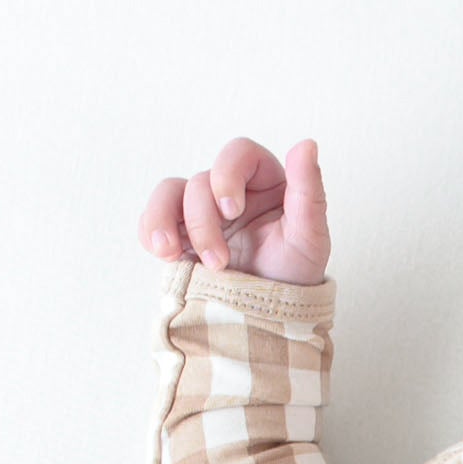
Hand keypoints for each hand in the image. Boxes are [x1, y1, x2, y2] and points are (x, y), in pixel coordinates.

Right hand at [139, 137, 329, 283]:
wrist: (270, 319)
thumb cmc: (295, 276)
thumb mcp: (310, 237)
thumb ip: (309, 191)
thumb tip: (307, 144)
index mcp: (265, 182)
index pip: (239, 152)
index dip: (227, 173)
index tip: (231, 209)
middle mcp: (231, 190)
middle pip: (200, 181)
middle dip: (203, 221)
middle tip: (219, 261)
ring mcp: (202, 211)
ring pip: (169, 193)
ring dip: (166, 222)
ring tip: (173, 254)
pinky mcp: (180, 233)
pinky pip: (153, 218)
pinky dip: (151, 231)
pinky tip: (164, 254)